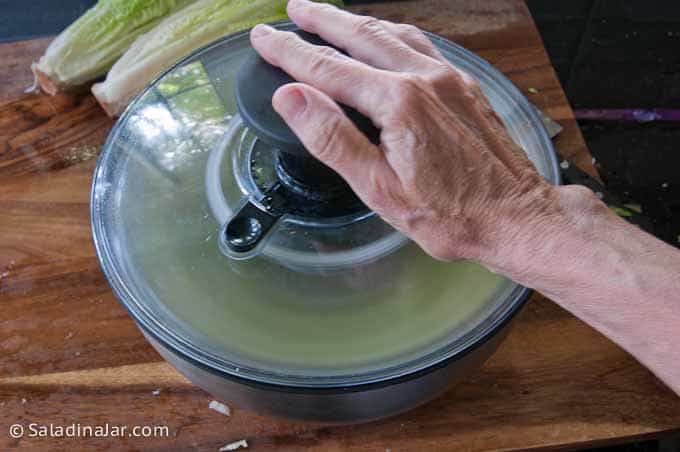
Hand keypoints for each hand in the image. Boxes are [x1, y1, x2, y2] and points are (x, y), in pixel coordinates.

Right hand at [250, 0, 583, 263]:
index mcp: (398, 103)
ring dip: (357, 22)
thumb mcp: (380, 189)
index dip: (289, 52)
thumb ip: (333, 139)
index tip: (264, 39)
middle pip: (361, 36)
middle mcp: (425, 79)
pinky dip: (393, 34)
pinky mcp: (465, 86)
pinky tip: (387, 38)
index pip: (327, 68)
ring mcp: (449, 78)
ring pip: (393, 34)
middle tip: (294, 10)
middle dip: (321, 20)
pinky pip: (422, 45)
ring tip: (332, 17)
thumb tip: (292, 98)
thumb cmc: (452, 214)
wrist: (516, 216)